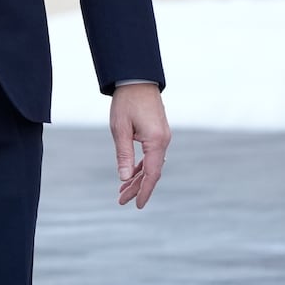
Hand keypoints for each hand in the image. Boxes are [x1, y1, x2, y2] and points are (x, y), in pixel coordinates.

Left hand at [111, 83, 169, 208]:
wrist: (136, 78)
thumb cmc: (126, 102)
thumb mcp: (120, 129)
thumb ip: (124, 155)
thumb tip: (124, 178)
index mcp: (156, 141)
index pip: (152, 173)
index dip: (144, 191)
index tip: (137, 205)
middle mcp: (163, 141)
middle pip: (152, 171)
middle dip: (138, 187)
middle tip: (122, 201)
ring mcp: (162, 137)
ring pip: (152, 164)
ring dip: (138, 178)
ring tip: (123, 191)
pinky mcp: (158, 133)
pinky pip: (151, 155)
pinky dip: (142, 166)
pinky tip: (132, 174)